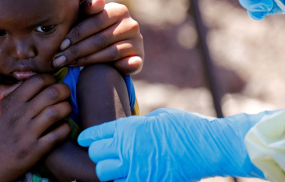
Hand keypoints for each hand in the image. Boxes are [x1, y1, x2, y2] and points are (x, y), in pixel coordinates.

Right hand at [0, 74, 71, 181]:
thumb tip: (17, 82)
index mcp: (10, 102)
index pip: (37, 80)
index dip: (49, 78)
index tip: (51, 83)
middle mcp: (21, 115)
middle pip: (53, 93)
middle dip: (63, 90)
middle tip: (64, 94)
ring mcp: (28, 133)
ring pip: (58, 111)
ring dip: (66, 108)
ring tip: (64, 110)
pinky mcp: (34, 152)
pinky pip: (58, 135)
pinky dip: (65, 129)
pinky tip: (61, 128)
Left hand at [53, 0, 143, 74]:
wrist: (115, 48)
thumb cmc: (94, 30)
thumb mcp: (87, 17)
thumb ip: (84, 5)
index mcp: (118, 10)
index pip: (95, 22)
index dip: (76, 34)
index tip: (61, 45)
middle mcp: (131, 24)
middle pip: (100, 39)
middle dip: (76, 50)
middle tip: (58, 59)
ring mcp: (137, 41)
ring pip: (108, 53)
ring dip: (86, 61)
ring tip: (68, 65)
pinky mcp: (139, 58)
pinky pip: (126, 64)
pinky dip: (119, 67)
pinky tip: (102, 72)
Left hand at [77, 108, 264, 181]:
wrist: (208, 147)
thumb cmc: (186, 127)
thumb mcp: (157, 117)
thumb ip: (137, 124)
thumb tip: (128, 129)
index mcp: (129, 128)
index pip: (96, 134)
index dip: (87, 137)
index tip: (84, 140)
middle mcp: (127, 148)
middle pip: (95, 154)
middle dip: (96, 153)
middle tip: (102, 153)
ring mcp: (136, 168)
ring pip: (103, 173)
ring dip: (106, 170)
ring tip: (114, 167)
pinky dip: (122, 180)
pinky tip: (129, 175)